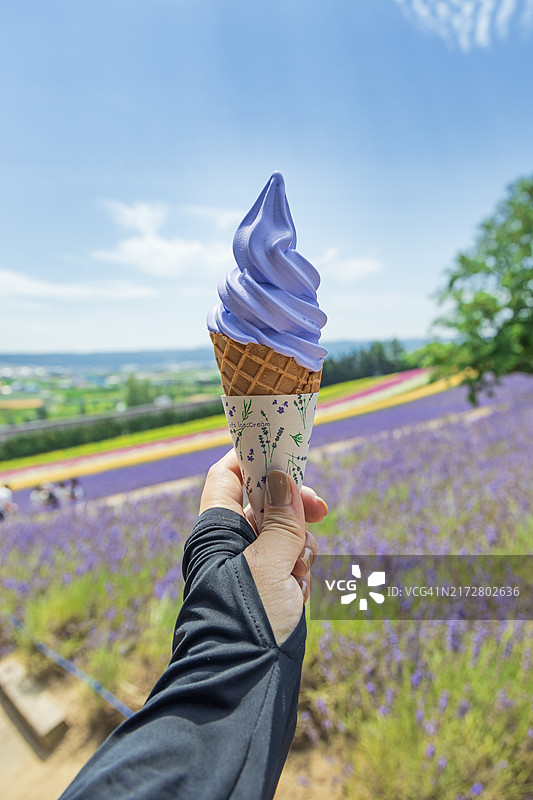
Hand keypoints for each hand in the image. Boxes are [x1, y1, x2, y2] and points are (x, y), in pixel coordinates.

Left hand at [199, 450, 327, 644]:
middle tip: (320, 509)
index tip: (286, 453)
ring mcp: (251, 565)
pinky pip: (292, 562)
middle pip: (266, 503)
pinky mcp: (269, 586)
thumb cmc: (248, 616)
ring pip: (285, 533)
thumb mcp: (269, 562)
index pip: (228, 477)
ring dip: (300, 547)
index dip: (253, 460)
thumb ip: (280, 520)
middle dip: (294, 509)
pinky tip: (298, 592)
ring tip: (296, 573)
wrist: (245, 679)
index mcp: (217, 529)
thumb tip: (283, 479)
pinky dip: (300, 572)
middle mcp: (231, 543)